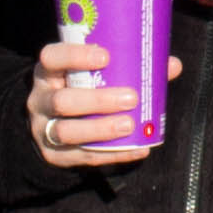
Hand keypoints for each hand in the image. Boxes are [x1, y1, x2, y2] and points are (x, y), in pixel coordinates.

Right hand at [30, 37, 170, 168]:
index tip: (105, 56)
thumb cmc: (80, 89)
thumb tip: (172, 65)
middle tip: (131, 97)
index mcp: (49, 72)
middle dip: (97, 100)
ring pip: (66, 131)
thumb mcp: (91, 75)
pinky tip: (137, 149)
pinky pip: (82, 156)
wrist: (53, 124)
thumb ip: (128, 68)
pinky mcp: (54, 155)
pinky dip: (112, 154)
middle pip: (62, 101)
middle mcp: (40, 99)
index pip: (52, 58)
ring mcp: (43, 129)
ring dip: (100, 129)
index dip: (75, 56)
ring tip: (130, 125)